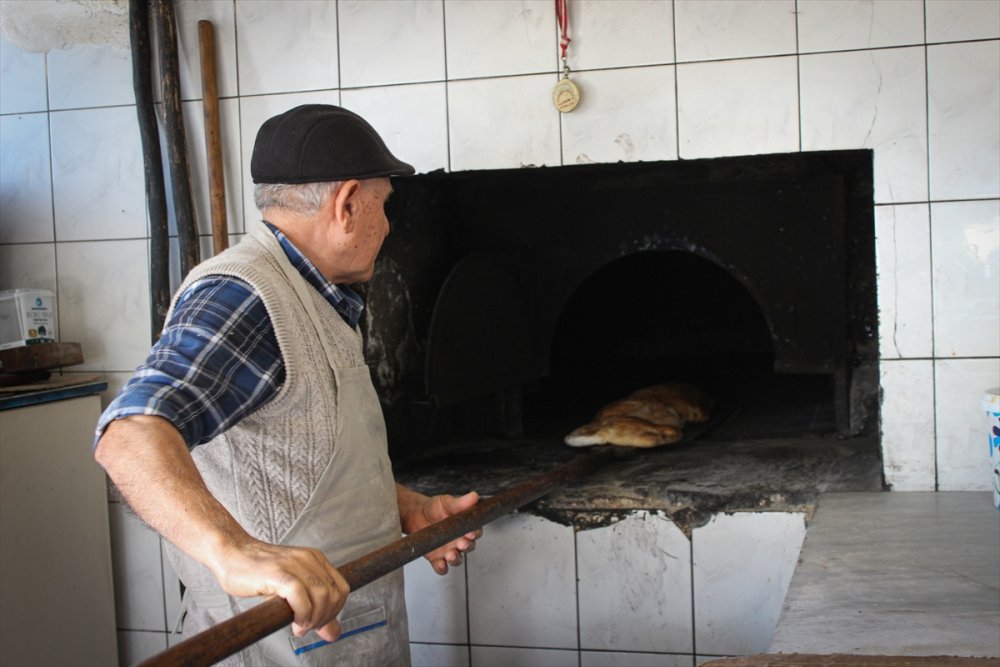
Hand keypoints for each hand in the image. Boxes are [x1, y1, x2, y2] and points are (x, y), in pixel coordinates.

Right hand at [210, 538, 349, 639]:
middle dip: (324, 618)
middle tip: (306, 627)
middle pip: (334, 595)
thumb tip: (333, 634)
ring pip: (322, 596)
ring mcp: (294, 564)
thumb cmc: (259, 573)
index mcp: (315, 559)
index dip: (335, 612)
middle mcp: (309, 559)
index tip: (319, 623)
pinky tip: (292, 621)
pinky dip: (302, 614)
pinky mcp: (278, 573)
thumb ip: (315, 610)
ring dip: (313, 619)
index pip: (342, 589)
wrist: (231, 554)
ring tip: (299, 626)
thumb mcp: (292, 590)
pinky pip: (300, 596)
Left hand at [399, 489, 482, 574]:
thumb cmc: (435, 508)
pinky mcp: (437, 559)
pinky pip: (442, 567)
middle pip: (469, 547)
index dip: (475, 533)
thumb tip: (474, 496)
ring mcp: (449, 550)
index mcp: (465, 527)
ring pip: (458, 559)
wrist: (415, 514)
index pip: (476, 532)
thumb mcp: (447, 502)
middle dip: (466, 546)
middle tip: (462, 543)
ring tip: (450, 554)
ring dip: (456, 559)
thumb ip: (461, 502)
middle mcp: (460, 540)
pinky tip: (440, 564)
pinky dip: (442, 568)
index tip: (471, 532)